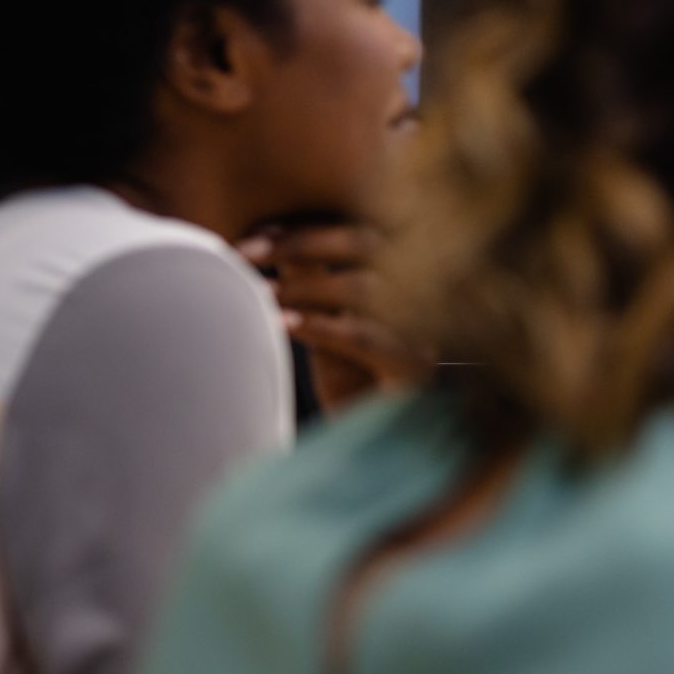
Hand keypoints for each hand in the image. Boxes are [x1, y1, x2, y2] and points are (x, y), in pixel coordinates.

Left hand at [237, 221, 432, 414]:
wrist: (388, 448)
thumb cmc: (358, 386)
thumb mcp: (330, 326)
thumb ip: (312, 283)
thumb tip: (271, 240)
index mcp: (408, 275)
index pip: (357, 230)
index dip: (306, 226)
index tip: (257, 233)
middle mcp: (425, 295)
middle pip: (365, 244)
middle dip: (301, 242)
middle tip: (247, 250)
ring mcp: (424, 331)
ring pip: (362, 287)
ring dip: (303, 286)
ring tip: (259, 294)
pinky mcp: (413, 369)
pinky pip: (362, 337)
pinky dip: (319, 326)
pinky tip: (283, 325)